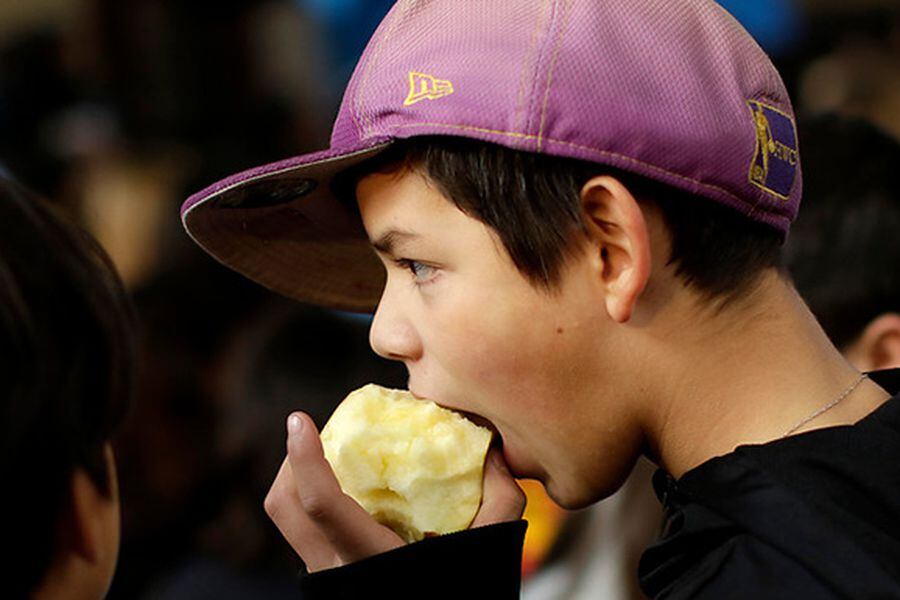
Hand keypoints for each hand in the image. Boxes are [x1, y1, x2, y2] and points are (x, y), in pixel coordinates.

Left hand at [264, 411, 525, 572]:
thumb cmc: (460, 597)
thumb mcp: (490, 551)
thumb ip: (498, 500)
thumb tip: (494, 450)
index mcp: (369, 558)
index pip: (320, 504)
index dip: (304, 458)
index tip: (298, 419)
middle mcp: (336, 570)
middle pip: (284, 507)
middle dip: (291, 462)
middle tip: (314, 433)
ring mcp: (327, 576)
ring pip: (288, 520)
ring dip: (298, 480)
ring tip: (328, 456)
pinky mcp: (329, 578)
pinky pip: (305, 532)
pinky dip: (315, 502)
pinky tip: (349, 491)